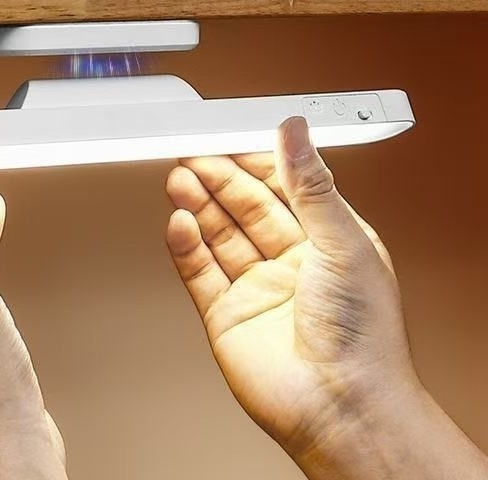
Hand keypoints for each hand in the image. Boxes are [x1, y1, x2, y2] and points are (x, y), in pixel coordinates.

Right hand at [166, 117, 418, 467]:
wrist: (343, 409)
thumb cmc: (364, 335)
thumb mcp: (344, 242)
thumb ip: (311, 185)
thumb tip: (295, 132)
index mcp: (326, 240)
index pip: (282, 186)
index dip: (253, 160)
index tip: (229, 136)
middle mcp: (290, 261)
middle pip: (243, 206)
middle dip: (217, 177)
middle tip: (191, 154)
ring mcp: (256, 287)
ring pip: (218, 234)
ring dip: (197, 204)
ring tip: (178, 179)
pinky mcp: (227, 314)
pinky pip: (200, 271)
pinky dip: (186, 245)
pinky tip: (179, 222)